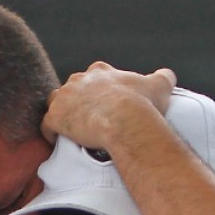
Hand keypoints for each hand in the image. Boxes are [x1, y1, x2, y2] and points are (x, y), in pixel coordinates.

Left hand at [42, 63, 175, 150]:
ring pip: (56, 104)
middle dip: (79, 102)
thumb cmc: (143, 104)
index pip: (94, 77)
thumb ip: (163, 77)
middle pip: (73, 89)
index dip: (99, 91)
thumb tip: (167, 75)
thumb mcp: (160, 85)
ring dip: (62, 114)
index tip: (106, 104)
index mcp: (100, 72)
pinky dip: (51, 133)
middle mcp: (79, 80)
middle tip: (90, 119)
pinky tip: (59, 142)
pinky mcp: (55, 117)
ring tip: (73, 130)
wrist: (125, 121)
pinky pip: (47, 126)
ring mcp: (64, 98)